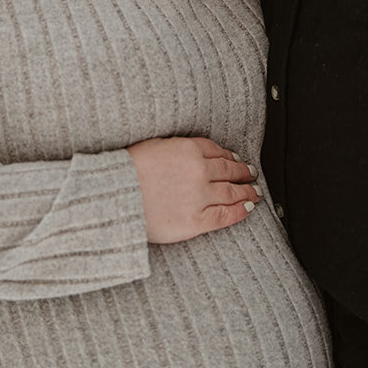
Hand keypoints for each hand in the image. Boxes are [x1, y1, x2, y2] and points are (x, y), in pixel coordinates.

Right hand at [126, 136, 260, 242]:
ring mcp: (199, 196)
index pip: (217, 151)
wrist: (113, 198)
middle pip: (229, 170)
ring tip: (254, 192)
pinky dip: (240, 211)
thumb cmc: (126, 172)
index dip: (229, 155)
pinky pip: (225, 215)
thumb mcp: (154, 146)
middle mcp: (198, 171)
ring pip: (231, 191)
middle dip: (243, 172)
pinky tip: (248, 208)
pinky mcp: (195, 221)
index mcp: (188, 149)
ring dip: (246, 191)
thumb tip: (193, 152)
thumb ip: (177, 148)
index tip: (236, 158)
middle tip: (251, 174)